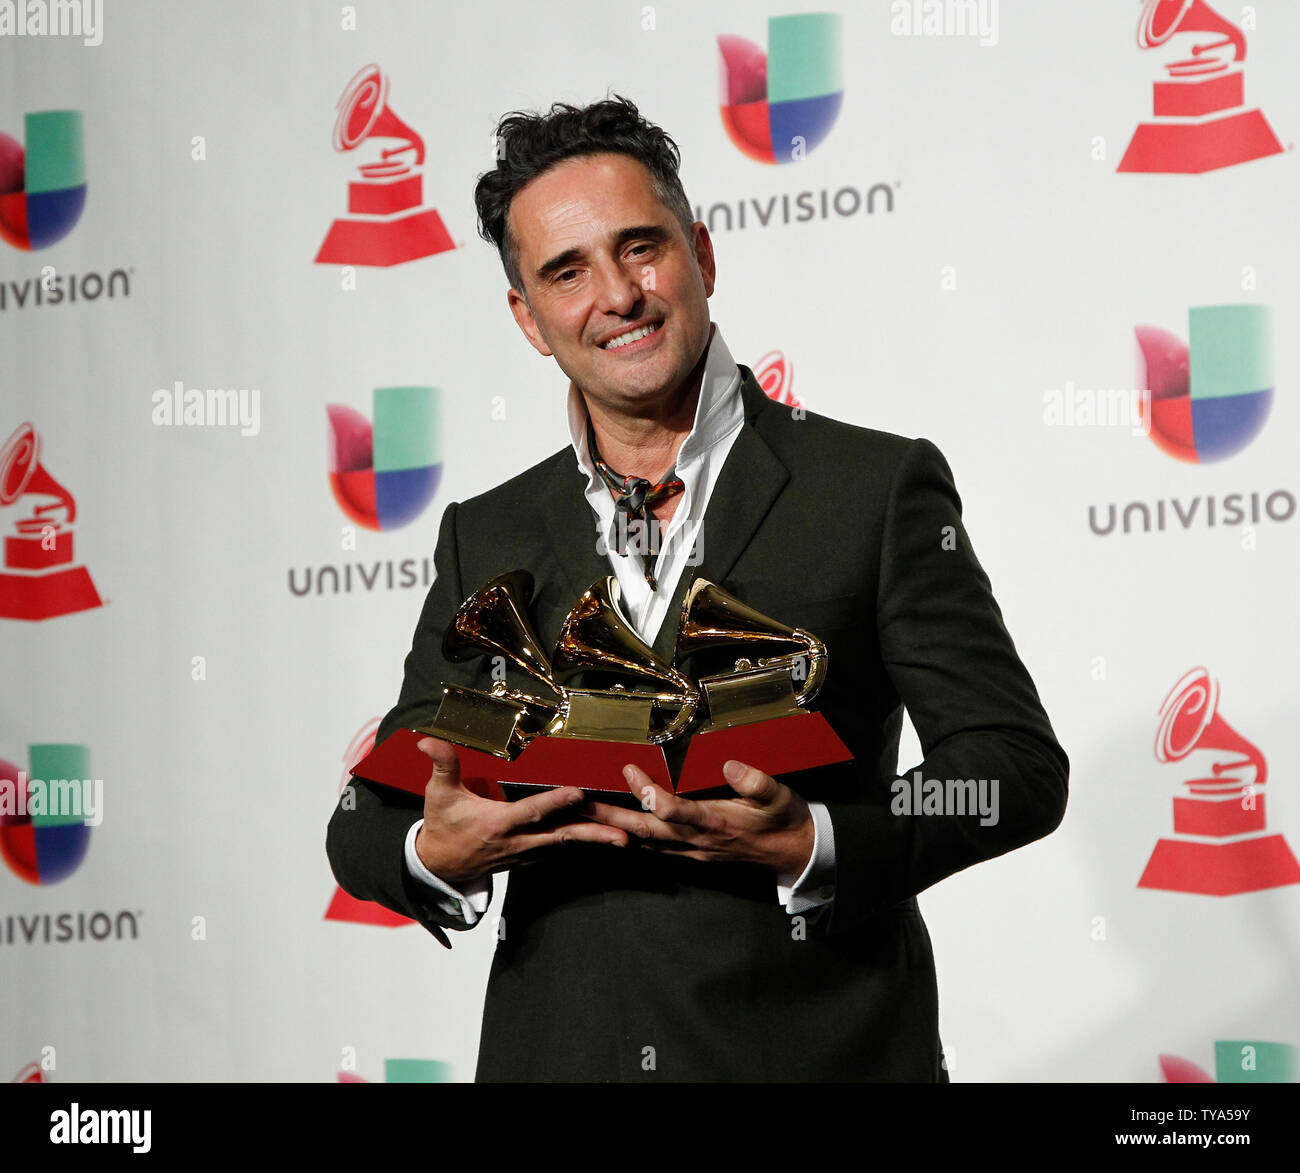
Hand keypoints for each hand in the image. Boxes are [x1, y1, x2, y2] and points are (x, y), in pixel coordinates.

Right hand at [413, 737, 628, 884]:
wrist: (438, 866)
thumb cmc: (442, 825)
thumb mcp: (438, 794)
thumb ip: (442, 765)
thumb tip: (428, 740)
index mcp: (498, 823)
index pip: (532, 811)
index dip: (555, 803)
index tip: (579, 793)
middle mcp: (517, 841)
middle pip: (560, 837)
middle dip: (593, 834)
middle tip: (623, 833)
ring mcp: (526, 854)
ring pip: (565, 846)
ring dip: (595, 842)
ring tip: (625, 838)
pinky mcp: (530, 859)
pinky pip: (560, 852)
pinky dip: (582, 847)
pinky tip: (604, 842)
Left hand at [581, 760, 813, 876]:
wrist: (793, 853)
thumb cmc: (784, 819)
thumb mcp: (779, 795)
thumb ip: (755, 781)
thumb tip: (730, 765)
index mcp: (716, 822)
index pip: (673, 809)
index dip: (648, 792)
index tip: (628, 769)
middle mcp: (698, 840)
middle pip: (645, 830)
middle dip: (610, 817)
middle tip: (578, 804)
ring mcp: (693, 851)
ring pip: (645, 842)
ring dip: (613, 830)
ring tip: (584, 816)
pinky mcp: (693, 854)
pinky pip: (655, 850)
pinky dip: (631, 841)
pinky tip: (613, 834)